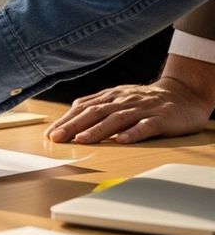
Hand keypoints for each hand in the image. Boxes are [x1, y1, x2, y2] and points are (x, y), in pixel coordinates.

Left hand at [46, 79, 214, 143]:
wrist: (184, 94)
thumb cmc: (145, 101)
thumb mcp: (118, 100)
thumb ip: (96, 108)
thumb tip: (68, 120)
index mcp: (111, 97)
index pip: (83, 107)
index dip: (66, 120)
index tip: (50, 134)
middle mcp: (124, 101)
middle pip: (95, 112)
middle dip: (74, 126)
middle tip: (57, 138)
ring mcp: (143, 109)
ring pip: (117, 119)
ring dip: (98, 130)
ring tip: (82, 140)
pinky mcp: (162, 119)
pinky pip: (146, 126)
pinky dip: (133, 133)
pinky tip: (121, 140)